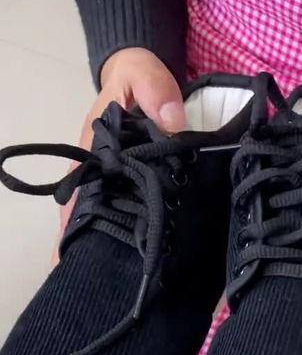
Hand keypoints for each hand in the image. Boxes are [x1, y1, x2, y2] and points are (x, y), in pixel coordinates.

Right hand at [51, 47, 184, 264]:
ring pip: (108, 218)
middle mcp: (99, 172)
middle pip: (90, 216)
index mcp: (95, 152)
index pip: (80, 193)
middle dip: (95, 245)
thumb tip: (172, 123)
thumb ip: (156, 93)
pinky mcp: (133, 185)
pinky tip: (142, 261)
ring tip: (122, 278)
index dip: (77, 224)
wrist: (144, 77)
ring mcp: (115, 181)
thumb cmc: (137, 77)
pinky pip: (130, 213)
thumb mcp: (144, 76)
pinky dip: (132, 235)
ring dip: (113, 244)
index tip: (80, 253)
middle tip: (106, 277)